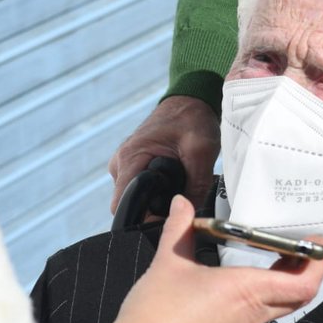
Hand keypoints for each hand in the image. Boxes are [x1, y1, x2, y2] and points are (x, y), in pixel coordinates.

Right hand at [108, 96, 220, 212]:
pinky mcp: (133, 164)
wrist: (190, 101)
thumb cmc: (192, 119)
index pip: (121, 205)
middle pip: (129, 204)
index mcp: (130, 158)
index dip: (141, 219)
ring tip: (179, 183)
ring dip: (156, 198)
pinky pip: (140, 187)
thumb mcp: (201, 152)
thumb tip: (188, 213)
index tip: (163, 221)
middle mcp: (120, 162)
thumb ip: (196, 185)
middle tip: (179, 199)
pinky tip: (173, 180)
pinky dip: (156, 189)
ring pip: (136, 197)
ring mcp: (125, 163)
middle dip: (153, 208)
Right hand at [108, 195, 322, 322]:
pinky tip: (231, 292)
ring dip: (276, 287)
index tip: (316, 245)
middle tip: (295, 250)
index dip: (317, 264)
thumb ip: (179, 229)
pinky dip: (253, 304)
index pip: (303, 283)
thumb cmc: (157, 314)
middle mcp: (251, 315)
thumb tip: (181, 204)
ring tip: (262, 265)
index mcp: (246, 291)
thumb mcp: (168, 262)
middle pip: (295, 296)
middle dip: (301, 272)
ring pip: (273, 309)